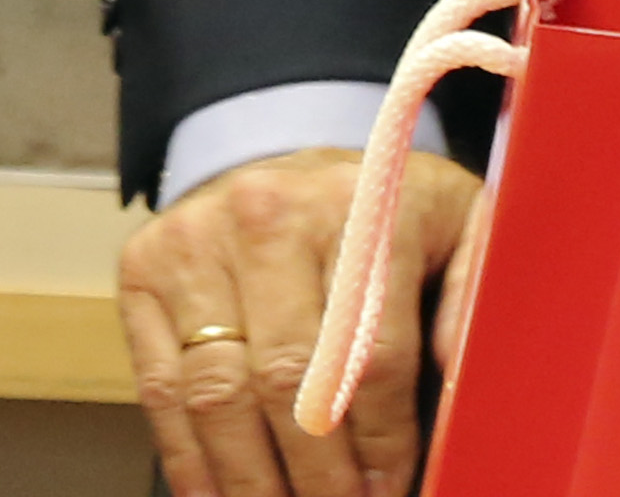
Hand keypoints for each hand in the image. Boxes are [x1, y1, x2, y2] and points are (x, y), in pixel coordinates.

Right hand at [119, 145, 478, 496]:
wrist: (282, 155)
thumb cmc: (377, 209)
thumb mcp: (456, 223)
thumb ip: (475, 296)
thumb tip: (462, 381)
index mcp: (358, 203)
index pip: (370, 351)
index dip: (382, 443)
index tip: (388, 490)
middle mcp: (266, 214)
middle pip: (288, 382)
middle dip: (317, 476)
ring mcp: (196, 240)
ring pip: (219, 395)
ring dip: (252, 480)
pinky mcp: (144, 269)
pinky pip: (160, 388)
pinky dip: (188, 459)